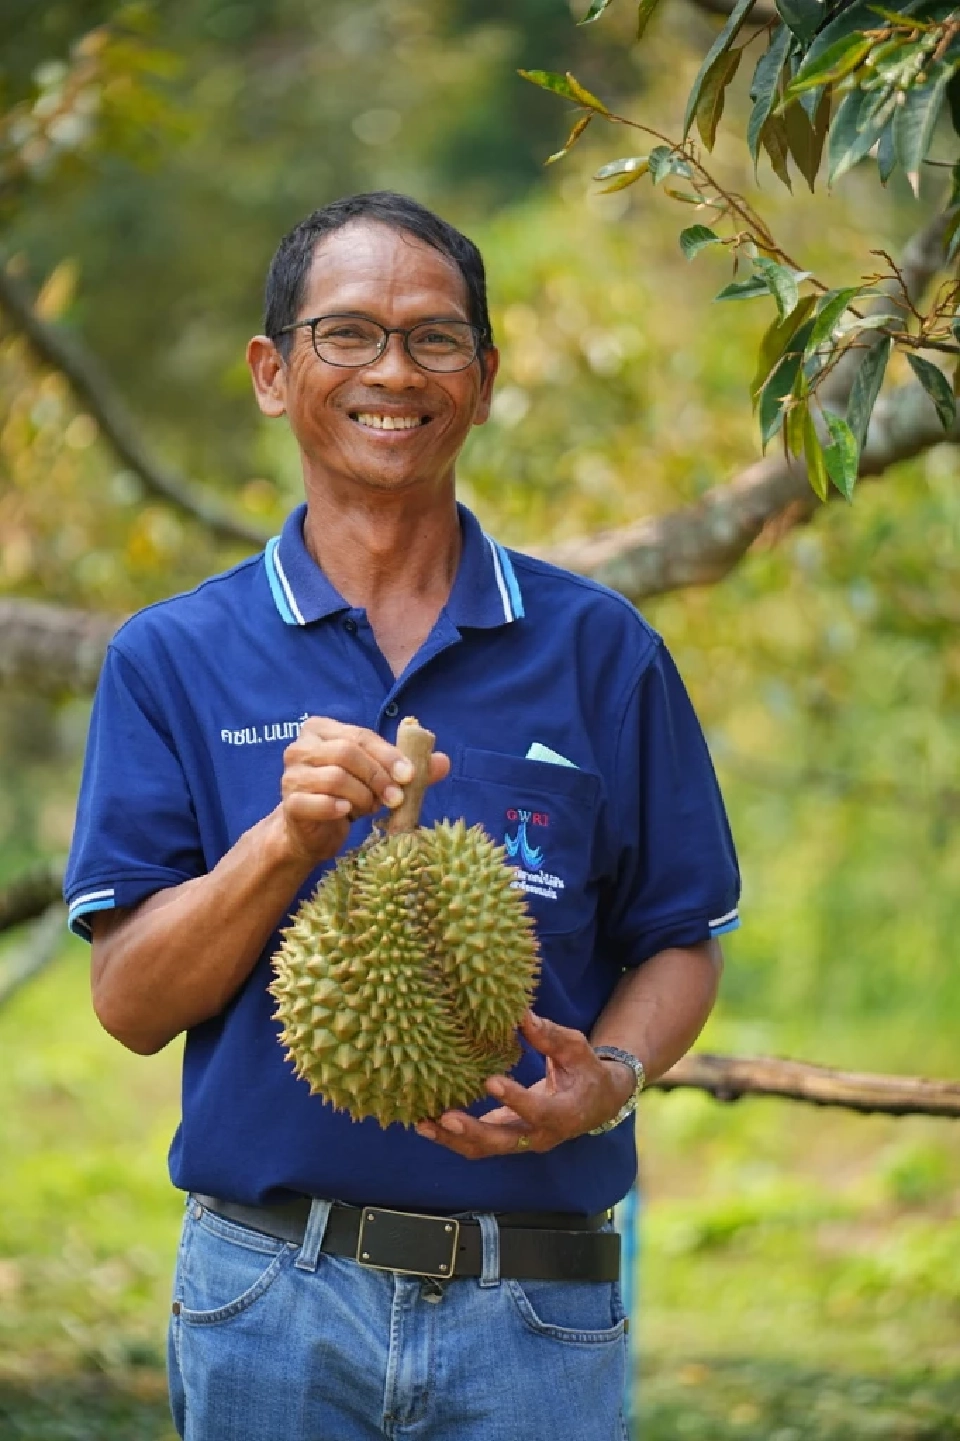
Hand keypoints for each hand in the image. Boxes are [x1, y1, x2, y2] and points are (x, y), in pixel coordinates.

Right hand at [277, 717, 449, 864]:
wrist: (313, 832)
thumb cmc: (348, 796)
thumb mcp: (379, 779)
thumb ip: (407, 768)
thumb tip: (444, 762)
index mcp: (322, 729)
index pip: (360, 735)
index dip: (388, 755)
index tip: (410, 776)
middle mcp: (301, 747)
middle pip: (347, 753)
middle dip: (378, 777)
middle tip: (395, 799)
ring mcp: (291, 774)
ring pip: (335, 778)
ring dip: (362, 797)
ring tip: (368, 809)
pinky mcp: (290, 802)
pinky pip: (316, 802)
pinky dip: (337, 808)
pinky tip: (347, 814)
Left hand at [414, 1011, 634, 1158]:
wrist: (595, 1104)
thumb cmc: (585, 1070)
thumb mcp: (575, 1049)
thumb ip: (549, 1035)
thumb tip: (520, 1013)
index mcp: (564, 1114)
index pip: (538, 1111)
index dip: (514, 1099)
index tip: (490, 1081)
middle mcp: (542, 1135)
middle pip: (504, 1141)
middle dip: (473, 1131)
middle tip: (446, 1116)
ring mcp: (522, 1141)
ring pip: (485, 1149)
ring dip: (453, 1139)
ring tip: (423, 1123)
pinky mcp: (507, 1138)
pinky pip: (478, 1144)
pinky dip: (452, 1137)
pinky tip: (426, 1123)